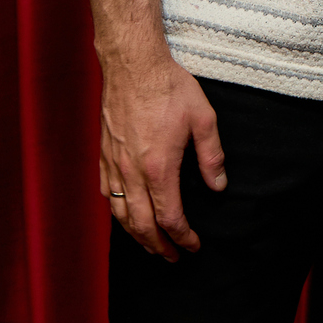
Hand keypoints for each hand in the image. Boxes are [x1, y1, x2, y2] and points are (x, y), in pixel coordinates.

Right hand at [99, 54, 225, 261]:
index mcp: (159, 168)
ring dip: (135, 235)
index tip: (193, 246)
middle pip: (142, 225)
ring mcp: (115, 164)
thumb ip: (212, 156)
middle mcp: (133, 172)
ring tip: (149, 244)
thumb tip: (218, 186)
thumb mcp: (203, 117)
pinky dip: (116, 211)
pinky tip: (124, 213)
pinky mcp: (104, 154)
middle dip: (158, 246)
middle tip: (171, 257)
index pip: (170, 218)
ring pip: (120, 213)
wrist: (133, 64)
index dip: (183, 238)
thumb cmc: (169, 87)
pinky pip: (106, 192)